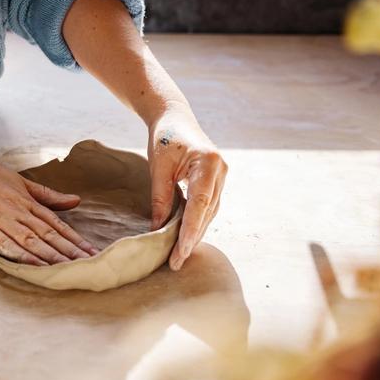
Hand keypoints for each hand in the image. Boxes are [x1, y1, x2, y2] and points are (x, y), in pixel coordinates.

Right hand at [0, 152, 98, 264]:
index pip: (56, 224)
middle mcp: (16, 210)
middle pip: (48, 234)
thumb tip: (76, 200)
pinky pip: (3, 243)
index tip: (92, 254)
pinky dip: (20, 254)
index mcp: (26, 200)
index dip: (75, 240)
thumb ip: (46, 195)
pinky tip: (34, 265)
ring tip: (69, 270)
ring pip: (30, 240)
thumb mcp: (17, 181)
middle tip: (89, 266)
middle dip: (70, 252)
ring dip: (51, 256)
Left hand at [148, 105, 227, 270]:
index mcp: (208, 163)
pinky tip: (187, 236)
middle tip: (176, 262)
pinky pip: (209, 205)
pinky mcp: (217, 179)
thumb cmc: (165, 138)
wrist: (174, 117)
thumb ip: (160, 198)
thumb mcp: (158, 168)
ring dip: (196, 232)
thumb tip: (157, 230)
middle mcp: (221, 171)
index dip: (190, 232)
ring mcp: (222, 175)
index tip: (179, 253)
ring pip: (210, 212)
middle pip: (208, 212)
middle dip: (192, 238)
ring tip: (180, 254)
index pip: (200, 205)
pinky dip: (198, 221)